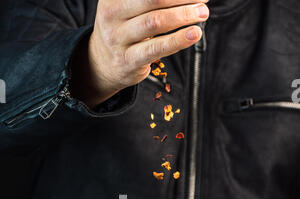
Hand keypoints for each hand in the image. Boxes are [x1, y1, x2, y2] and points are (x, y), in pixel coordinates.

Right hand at [73, 0, 208, 107]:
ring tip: (202, 13)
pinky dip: (178, 40)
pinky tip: (193, 34)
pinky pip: (157, 48)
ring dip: (183, 16)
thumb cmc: (123, 31)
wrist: (102, 64)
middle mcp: (112, 14)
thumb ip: (149, 0)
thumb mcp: (127, 7)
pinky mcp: (128, 60)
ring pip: (155, 21)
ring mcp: (118, 38)